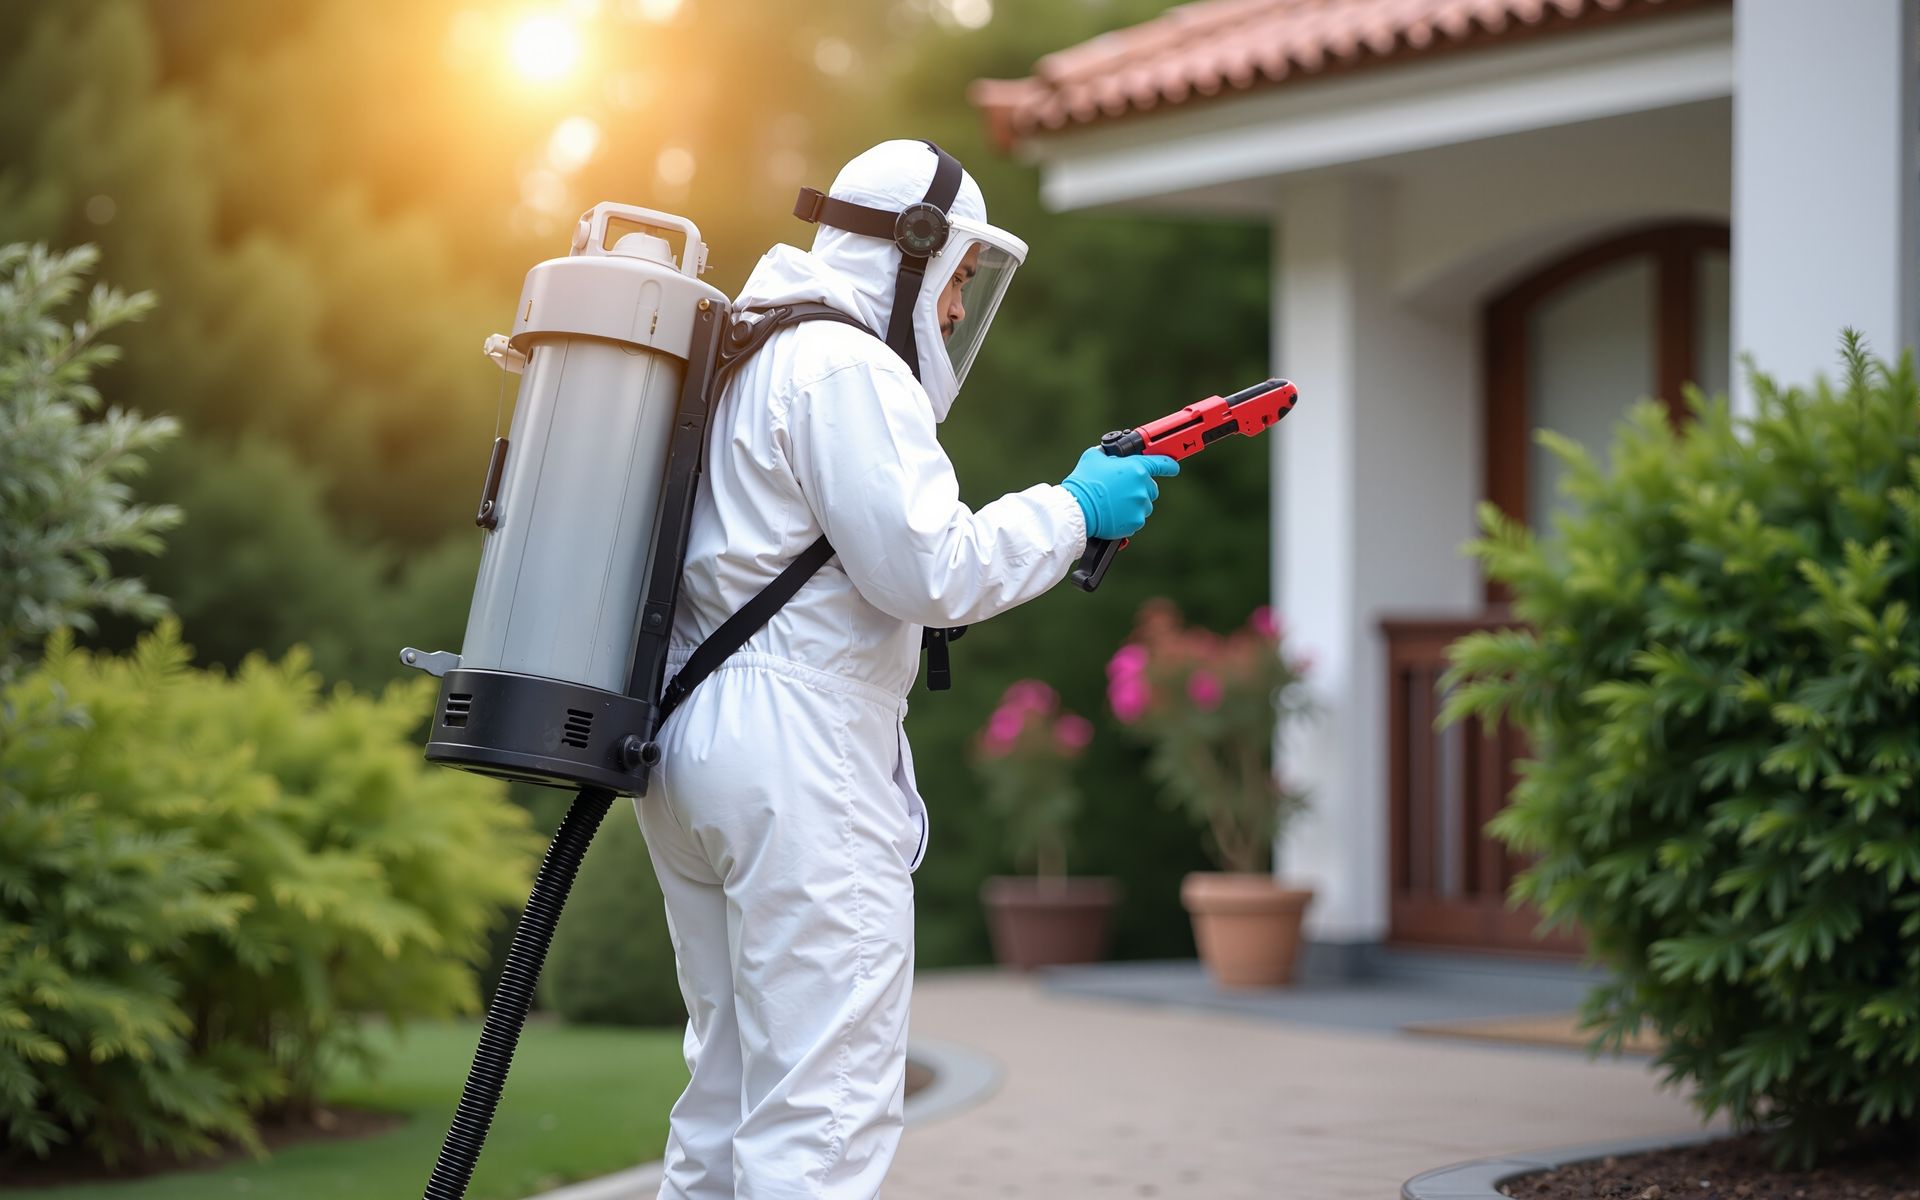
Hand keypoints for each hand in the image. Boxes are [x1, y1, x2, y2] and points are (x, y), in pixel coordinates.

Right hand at [1060, 446, 1180, 539]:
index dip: (1169, 465)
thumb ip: (1108, 454)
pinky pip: (1137, 518)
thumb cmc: (1084, 482)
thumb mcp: (1094, 457)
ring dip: (1135, 503)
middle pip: (1152, 488)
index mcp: (1136, 468)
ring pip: (1145, 504)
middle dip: (1141, 487)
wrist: (1077, 509)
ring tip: (1115, 503)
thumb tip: (1111, 455)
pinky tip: (1114, 513)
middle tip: (1123, 489)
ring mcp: (1140, 506)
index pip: (1161, 463)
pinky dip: (1128, 517)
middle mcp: (1142, 487)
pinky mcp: (1135, 522)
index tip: (1173, 467)